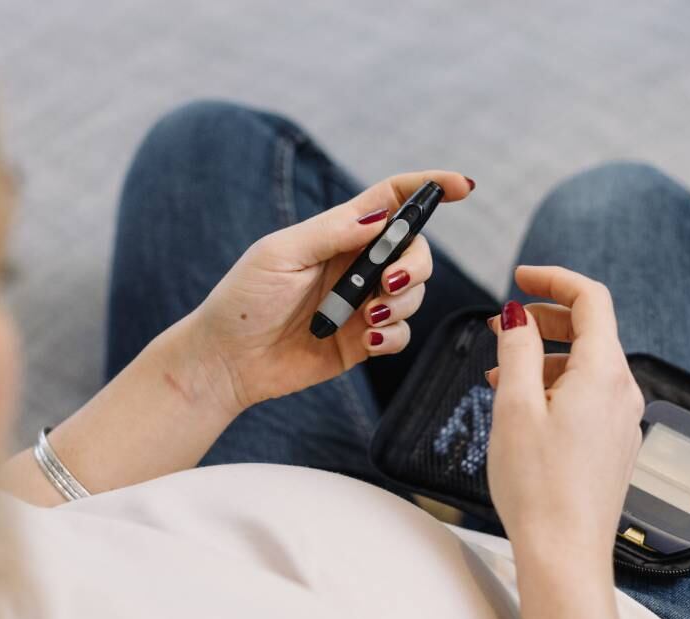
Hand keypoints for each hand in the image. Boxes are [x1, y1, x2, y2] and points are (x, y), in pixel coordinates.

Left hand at [187, 171, 474, 410]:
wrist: (226, 361)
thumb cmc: (243, 300)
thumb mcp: (281, 253)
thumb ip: (332, 232)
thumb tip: (383, 216)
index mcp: (338, 232)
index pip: (393, 199)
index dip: (429, 187)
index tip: (463, 186)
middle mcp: (357, 265)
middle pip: (415, 250)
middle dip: (415, 265)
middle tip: (388, 285)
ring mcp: (363, 303)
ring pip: (414, 293)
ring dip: (402, 303)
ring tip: (368, 319)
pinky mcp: (363, 341)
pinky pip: (401, 333)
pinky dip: (394, 335)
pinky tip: (369, 340)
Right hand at [485, 266, 644, 558]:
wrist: (565, 555)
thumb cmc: (537, 487)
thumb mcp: (514, 407)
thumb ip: (516, 351)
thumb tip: (518, 315)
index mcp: (604, 373)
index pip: (591, 299)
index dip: (554, 279)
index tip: (519, 277)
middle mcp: (623, 392)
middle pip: (590, 330)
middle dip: (543, 320)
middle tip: (499, 327)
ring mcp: (622, 421)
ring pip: (585, 366)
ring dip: (543, 358)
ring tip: (498, 374)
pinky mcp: (614, 445)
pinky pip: (588, 397)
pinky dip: (554, 387)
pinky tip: (522, 408)